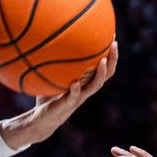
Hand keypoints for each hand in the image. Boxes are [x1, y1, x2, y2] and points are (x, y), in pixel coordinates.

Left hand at [0, 41, 116, 149]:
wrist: (41, 120)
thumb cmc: (47, 97)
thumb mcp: (50, 77)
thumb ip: (50, 63)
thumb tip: (42, 40)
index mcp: (84, 83)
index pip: (102, 67)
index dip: (110, 54)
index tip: (113, 36)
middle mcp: (85, 90)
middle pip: (106, 74)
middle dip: (112, 60)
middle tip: (114, 44)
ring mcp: (77, 98)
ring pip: (95, 86)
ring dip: (100, 74)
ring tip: (103, 61)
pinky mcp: (66, 105)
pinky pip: (73, 97)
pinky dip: (75, 90)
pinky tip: (75, 83)